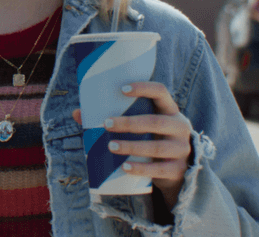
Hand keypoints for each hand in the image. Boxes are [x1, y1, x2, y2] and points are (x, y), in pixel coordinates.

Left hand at [72, 81, 191, 208]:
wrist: (177, 169)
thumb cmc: (152, 138)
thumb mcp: (141, 126)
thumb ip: (113, 118)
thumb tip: (77, 113)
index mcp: (169, 110)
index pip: (161, 92)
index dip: (144, 88)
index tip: (122, 89)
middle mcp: (180, 128)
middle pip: (157, 122)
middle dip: (130, 123)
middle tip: (106, 124)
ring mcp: (181, 150)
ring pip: (157, 147)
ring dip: (132, 146)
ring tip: (110, 146)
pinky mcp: (177, 170)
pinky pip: (159, 169)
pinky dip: (141, 169)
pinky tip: (125, 167)